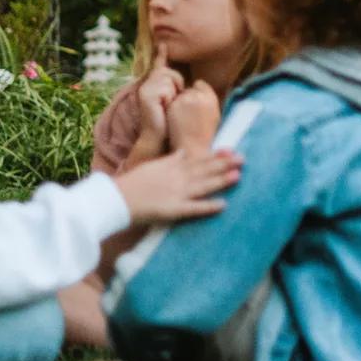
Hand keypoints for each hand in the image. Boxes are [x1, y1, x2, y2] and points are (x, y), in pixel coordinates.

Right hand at [112, 144, 242, 226]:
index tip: (231, 150)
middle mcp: (177, 178)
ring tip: (238, 176)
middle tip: (243, 159)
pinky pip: (193, 209)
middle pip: (204, 170)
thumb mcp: (153, 165)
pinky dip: (208, 207)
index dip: (216, 156)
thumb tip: (184, 151)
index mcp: (172, 167)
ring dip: (221, 181)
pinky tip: (223, 205)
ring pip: (203, 186)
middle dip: (224, 164)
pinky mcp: (172, 210)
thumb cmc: (133, 183)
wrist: (116, 199)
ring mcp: (176, 193)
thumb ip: (171, 159)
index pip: (198, 159)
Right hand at [132, 53, 183, 143]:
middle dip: (177, 84)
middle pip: (169, 71)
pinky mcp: (146, 95)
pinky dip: (169, 97)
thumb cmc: (170, 122)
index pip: (158, 67)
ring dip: (174, 91)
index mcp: (153, 86)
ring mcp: (145, 89)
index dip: (161, 55)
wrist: (159, 138)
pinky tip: (164, 107)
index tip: (162, 45)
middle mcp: (146, 85)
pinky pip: (166, 87)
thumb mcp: (176, 102)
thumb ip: (178, 90)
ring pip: (169, 77)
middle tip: (171, 101)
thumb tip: (191, 83)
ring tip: (167, 106)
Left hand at [165, 82, 220, 154]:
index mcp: (211, 99)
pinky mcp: (174, 106)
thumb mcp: (213, 115)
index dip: (196, 93)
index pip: (200, 85)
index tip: (194, 103)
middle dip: (187, 99)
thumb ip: (206, 101)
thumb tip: (197, 89)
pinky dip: (172, 110)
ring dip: (179, 105)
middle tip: (188, 116)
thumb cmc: (205, 137)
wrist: (194, 149)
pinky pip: (170, 103)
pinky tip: (176, 122)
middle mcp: (199, 96)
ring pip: (178, 97)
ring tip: (183, 121)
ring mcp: (185, 100)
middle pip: (188, 90)